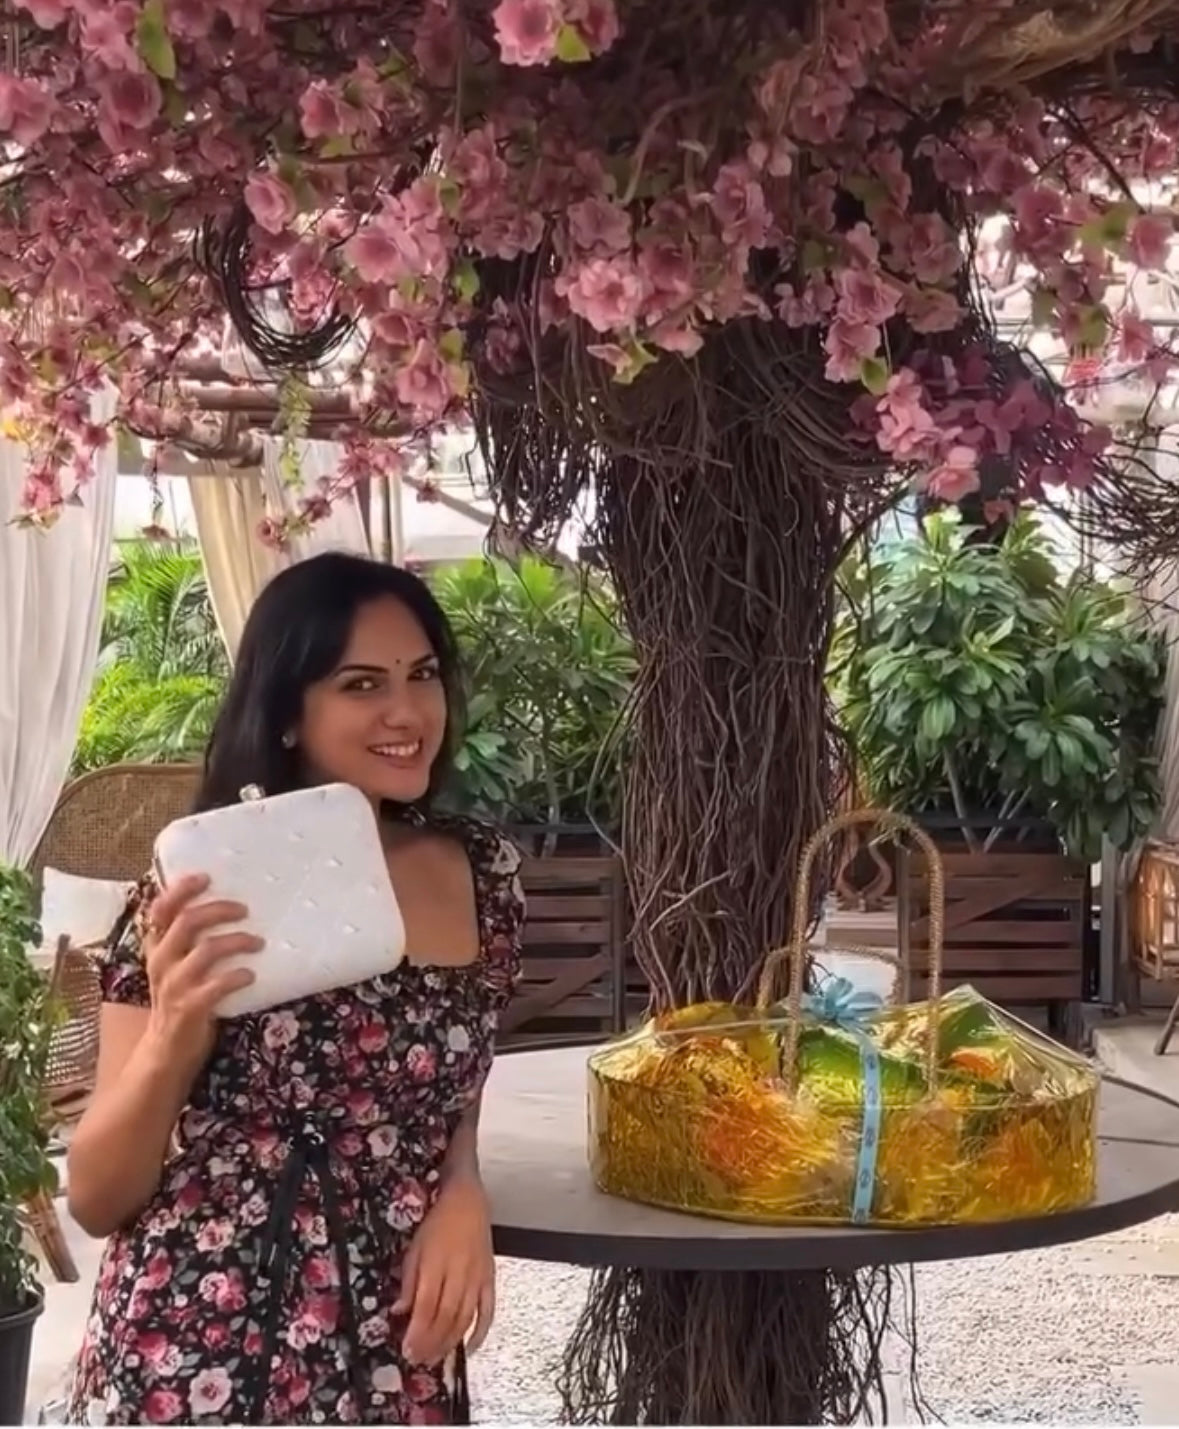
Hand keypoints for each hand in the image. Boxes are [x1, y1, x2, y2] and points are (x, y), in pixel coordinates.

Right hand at [142, 873, 261, 1067]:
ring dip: (236, 941)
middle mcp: (162, 963)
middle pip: (186, 922)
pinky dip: (236, 976)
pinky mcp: (190, 1008)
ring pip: (205, 950)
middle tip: (244, 909)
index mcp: (157, 949)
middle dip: (218, 910)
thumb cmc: (181, 999)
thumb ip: (189, 941)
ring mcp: (174, 986)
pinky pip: (216, 986)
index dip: (180, 891)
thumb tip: (224, 907)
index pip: (159, 911)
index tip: (205, 876)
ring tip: (257, 942)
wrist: (167, 1050)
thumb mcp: (176, 966)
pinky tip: (250, 975)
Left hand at [394, 1177, 494, 1364]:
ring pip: (465, 1318)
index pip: (426, 1306)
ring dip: (450, 1342)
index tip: (408, 1350)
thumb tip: (399, 1311)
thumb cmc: (437, 1223)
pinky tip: (470, 1348)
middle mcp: (458, 1273)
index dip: (417, 1332)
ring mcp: (477, 1277)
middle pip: (446, 1317)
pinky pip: (488, 1310)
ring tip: (437, 1358)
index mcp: (436, 1264)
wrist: (468, 1201)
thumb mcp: (414, 1248)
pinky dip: (481, 1332)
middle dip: (431, 1343)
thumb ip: (409, 1282)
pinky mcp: (490, 1278)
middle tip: (419, 1360)